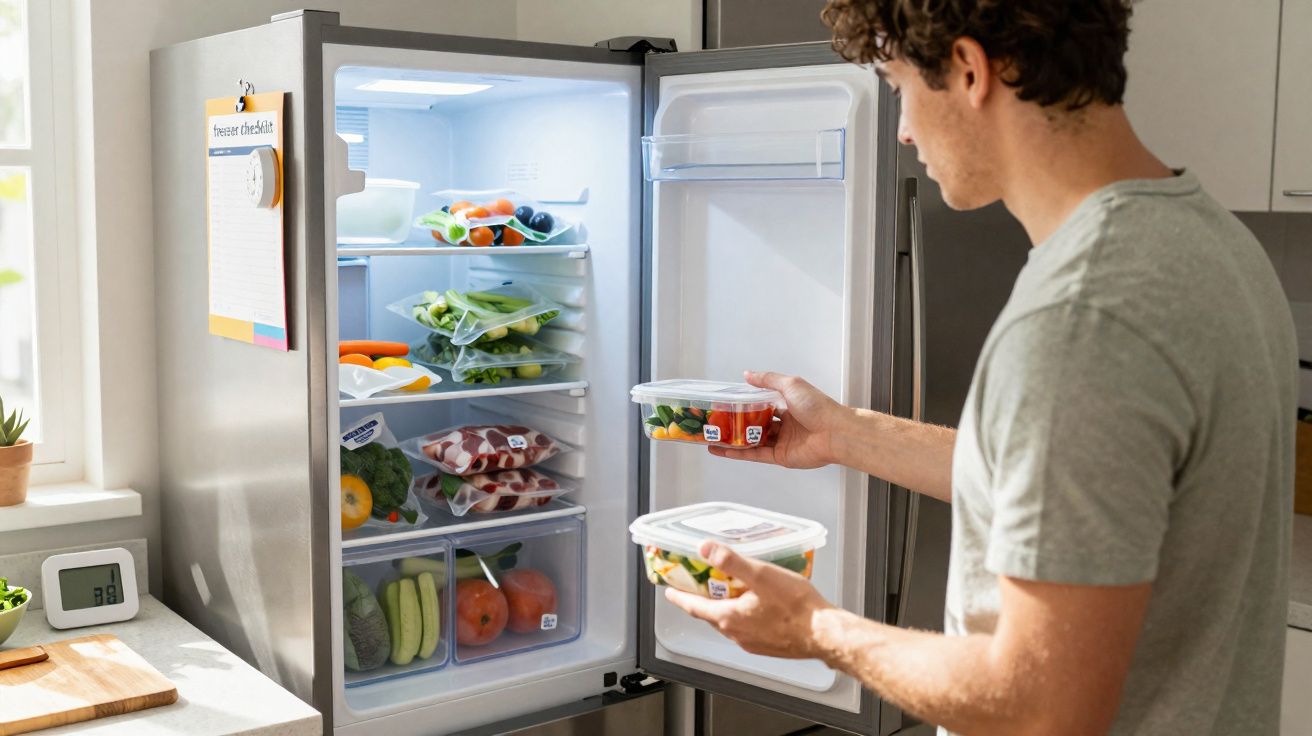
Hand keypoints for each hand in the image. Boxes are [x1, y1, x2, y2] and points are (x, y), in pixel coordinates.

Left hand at [664, 541, 834, 659]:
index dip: (680, 597)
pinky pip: (746, 629)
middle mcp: (736, 634)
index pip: (694, 607)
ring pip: (729, 623)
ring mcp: (751, 642)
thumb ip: (731, 561)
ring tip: (728, 590)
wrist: (823, 633)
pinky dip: (742, 615)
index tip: (669, 592)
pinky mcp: (767, 645)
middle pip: (710, 615)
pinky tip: (755, 605)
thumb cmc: (795, 606)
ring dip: (724, 607)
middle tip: (699, 585)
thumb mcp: (760, 575)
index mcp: (728, 618)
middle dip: (702, 600)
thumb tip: (705, 549)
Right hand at [709, 371, 847, 468]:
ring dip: (734, 440)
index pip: (762, 404)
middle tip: (717, 421)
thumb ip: (768, 380)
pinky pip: (755, 454)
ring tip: (713, 437)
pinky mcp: (780, 457)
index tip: (728, 403)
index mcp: (788, 405)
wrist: (834, 432)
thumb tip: (748, 374)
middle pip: (756, 424)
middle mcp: (785, 424)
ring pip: (752, 440)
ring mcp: (782, 441)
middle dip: (737, 423)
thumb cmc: (818, 407)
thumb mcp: (790, 384)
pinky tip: (723, 451)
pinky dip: (738, 453)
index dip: (746, 404)